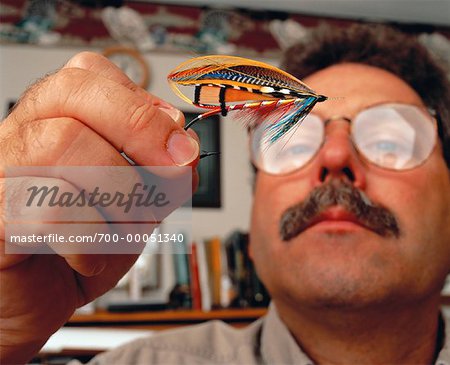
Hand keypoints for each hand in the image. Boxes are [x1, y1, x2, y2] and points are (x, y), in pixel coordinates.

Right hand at [0, 52, 198, 362]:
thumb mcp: (138, 199)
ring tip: (127, 229)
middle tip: (173, 176)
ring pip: (66, 146)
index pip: (90, 73)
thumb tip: (185, 148)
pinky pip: (49, 212)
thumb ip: (161, 169)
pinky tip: (91, 256)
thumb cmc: (87, 241)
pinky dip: (91, 241)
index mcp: (58, 118)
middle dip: (140, 133)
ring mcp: (1, 169)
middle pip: (76, 95)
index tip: (180, 148)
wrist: (42, 297)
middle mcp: (24, 132)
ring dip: (121, 196)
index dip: (144, 107)